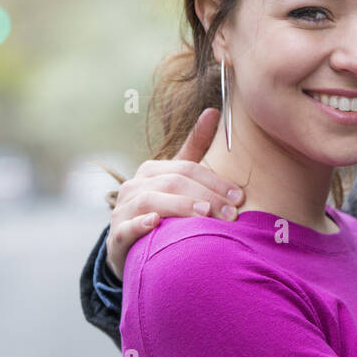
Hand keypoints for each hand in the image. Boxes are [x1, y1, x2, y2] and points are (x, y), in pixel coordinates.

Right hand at [104, 108, 241, 280]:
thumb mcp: (176, 178)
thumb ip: (194, 148)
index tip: (240, 196)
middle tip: (231, 212)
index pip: (186, 169)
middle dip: (205, 196)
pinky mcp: (117, 237)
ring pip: (150, 201)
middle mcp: (134, 186)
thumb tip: (213, 111)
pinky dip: (140, 224)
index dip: (214, 181)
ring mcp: (123, 210)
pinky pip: (126, 228)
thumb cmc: (161, 208)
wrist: (128, 245)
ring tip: (204, 214)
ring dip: (180, 206)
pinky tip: (155, 223)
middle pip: (172, 183)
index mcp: (151, 171)